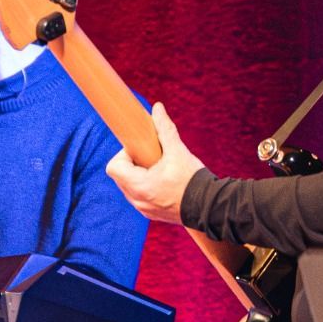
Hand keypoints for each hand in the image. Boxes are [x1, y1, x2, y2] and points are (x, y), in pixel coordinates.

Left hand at [106, 102, 203, 223]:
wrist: (210, 207)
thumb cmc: (192, 181)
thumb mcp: (178, 151)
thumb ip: (165, 129)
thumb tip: (157, 107)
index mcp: (139, 185)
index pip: (113, 167)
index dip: (124, 154)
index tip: (142, 150)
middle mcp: (137, 200)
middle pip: (120, 176)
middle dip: (132, 163)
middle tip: (152, 157)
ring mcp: (143, 209)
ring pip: (128, 187)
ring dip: (138, 175)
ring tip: (160, 170)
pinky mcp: (151, 214)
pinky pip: (139, 197)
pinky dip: (146, 187)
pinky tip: (164, 182)